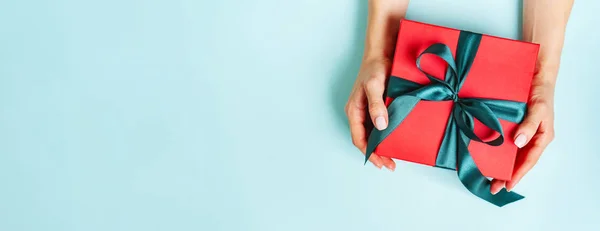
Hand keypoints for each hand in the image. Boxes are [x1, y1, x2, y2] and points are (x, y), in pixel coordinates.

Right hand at [345, 57, 395, 170]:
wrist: (382, 53)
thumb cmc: (375, 68)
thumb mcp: (374, 86)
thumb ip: (376, 105)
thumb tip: (380, 126)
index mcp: (354, 111)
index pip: (359, 139)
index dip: (370, 153)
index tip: (381, 163)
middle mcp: (359, 113)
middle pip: (365, 140)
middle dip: (376, 154)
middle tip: (390, 165)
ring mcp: (367, 110)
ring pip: (372, 134)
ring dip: (381, 146)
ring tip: (393, 157)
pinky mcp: (377, 106)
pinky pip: (379, 125)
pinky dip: (386, 135)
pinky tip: (395, 139)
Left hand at [491, 73, 555, 193]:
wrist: (535, 76)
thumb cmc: (541, 92)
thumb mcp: (538, 108)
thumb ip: (529, 125)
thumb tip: (518, 142)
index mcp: (542, 137)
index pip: (529, 160)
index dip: (518, 174)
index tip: (507, 185)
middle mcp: (532, 137)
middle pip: (519, 161)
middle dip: (507, 174)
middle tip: (492, 186)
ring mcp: (522, 132)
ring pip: (512, 154)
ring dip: (501, 164)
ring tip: (488, 176)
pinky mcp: (514, 126)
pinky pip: (506, 142)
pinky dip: (498, 150)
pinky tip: (488, 156)